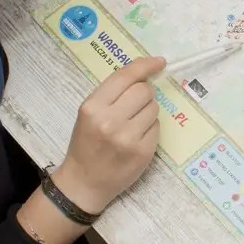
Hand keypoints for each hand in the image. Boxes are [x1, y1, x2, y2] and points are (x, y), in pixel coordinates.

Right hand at [54, 56, 165, 213]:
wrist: (84, 181)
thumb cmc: (86, 143)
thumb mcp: (89, 113)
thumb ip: (112, 93)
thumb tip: (145, 73)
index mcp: (93, 107)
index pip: (126, 77)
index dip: (145, 65)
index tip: (159, 62)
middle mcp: (110, 121)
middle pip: (145, 91)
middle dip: (145, 92)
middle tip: (135, 103)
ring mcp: (128, 138)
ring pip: (154, 108)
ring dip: (148, 111)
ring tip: (132, 124)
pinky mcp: (143, 152)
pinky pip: (157, 127)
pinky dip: (150, 128)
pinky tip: (136, 137)